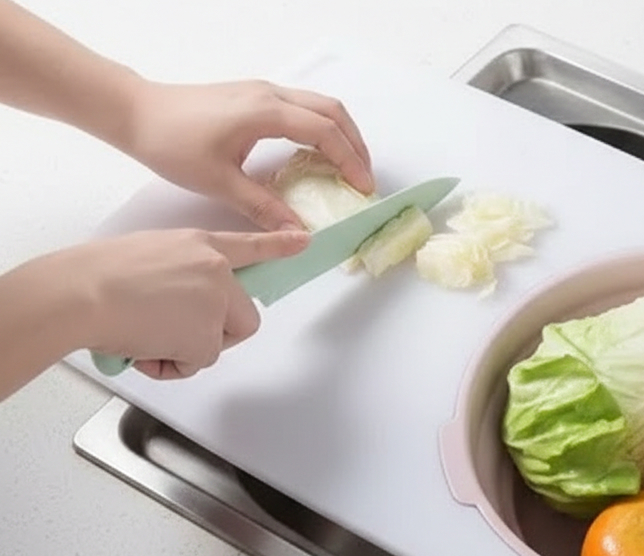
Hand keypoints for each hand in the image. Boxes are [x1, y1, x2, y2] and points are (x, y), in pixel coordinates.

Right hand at [64, 228, 309, 377]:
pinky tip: (144, 348)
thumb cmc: (98, 276)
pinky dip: (171, 365)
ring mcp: (215, 303)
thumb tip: (178, 304)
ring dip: (185, 351)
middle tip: (176, 336)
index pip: (250, 245)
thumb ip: (180, 273)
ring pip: (215, 344)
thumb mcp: (150, 256)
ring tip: (147, 337)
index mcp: (201, 245)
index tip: (303, 242)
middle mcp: (217, 270)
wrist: (81, 293)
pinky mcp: (206, 335)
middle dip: (216, 335)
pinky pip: (196, 363)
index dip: (279, 246)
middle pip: (243, 317)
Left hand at [123, 79, 374, 231]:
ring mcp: (262, 91)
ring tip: (347, 167)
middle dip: (355, 144)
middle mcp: (270, 95)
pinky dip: (320, 127)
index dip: (350, 161)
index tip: (362, 188)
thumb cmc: (171, 143)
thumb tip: (297, 232)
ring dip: (340, 133)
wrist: (136, 113)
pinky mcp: (253, 95)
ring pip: (319, 105)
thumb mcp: (218, 183)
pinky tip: (314, 154)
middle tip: (363, 178)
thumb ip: (263, 207)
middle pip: (332, 111)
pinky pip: (302, 106)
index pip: (325, 133)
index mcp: (266, 112)